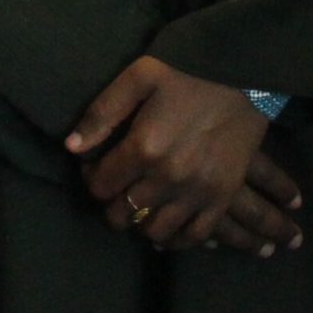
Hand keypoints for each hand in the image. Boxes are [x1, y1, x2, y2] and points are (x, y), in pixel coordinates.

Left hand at [66, 57, 292, 252]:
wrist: (241, 76)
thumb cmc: (185, 73)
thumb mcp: (138, 78)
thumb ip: (102, 112)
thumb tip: (72, 147)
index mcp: (144, 147)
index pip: (101, 186)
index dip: (91, 178)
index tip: (95, 166)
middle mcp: (169, 178)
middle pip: (123, 214)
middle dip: (111, 203)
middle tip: (116, 186)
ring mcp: (198, 192)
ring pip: (155, 232)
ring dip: (140, 222)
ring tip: (139, 203)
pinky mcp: (222, 198)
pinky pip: (194, 237)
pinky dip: (175, 238)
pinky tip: (166, 225)